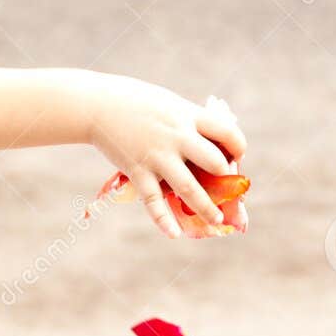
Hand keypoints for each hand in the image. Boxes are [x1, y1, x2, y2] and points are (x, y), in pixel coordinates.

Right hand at [87, 81, 246, 236]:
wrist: (97, 105)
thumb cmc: (137, 102)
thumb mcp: (170, 104)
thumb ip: (191, 122)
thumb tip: (213, 140)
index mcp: (188, 116)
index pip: (227, 133)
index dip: (238, 147)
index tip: (236, 155)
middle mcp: (177, 137)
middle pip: (214, 163)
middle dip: (225, 180)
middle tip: (226, 190)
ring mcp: (157, 156)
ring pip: (189, 188)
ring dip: (205, 208)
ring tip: (215, 220)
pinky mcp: (138, 170)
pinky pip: (154, 201)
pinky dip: (163, 220)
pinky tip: (173, 234)